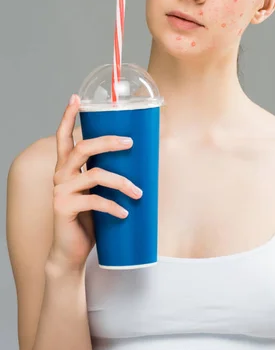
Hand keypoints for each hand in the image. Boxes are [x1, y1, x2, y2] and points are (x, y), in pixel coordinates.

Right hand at [48, 94, 142, 272]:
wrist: (72, 251)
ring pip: (95, 175)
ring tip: (139, 193)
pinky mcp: (64, 208)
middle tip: (130, 142)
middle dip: (108, 141)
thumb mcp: (97, 191)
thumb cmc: (89, 217)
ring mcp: (60, 191)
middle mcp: (60, 175)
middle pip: (82, 148)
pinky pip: (95, 201)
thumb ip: (105, 173)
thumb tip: (138, 156)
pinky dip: (114, 206)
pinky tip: (125, 213)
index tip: (76, 98)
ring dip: (122, 182)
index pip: (63, 136)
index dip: (68, 116)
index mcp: (67, 167)